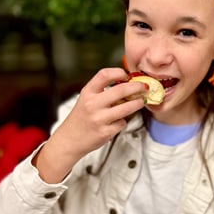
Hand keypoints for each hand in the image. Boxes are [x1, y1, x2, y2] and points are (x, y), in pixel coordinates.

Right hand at [34, 67, 145, 182]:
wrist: (69, 140)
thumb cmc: (81, 119)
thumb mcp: (86, 99)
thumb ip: (102, 91)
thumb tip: (126, 84)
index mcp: (87, 93)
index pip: (104, 75)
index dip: (119, 72)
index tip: (127, 75)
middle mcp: (93, 104)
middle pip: (121, 90)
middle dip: (137, 87)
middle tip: (144, 87)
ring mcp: (99, 119)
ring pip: (126, 108)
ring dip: (137, 104)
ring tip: (141, 101)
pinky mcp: (105, 132)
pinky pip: (122, 123)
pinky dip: (123, 121)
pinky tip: (117, 122)